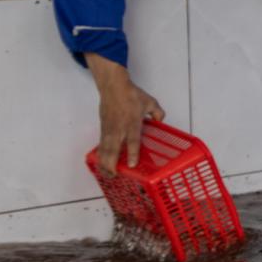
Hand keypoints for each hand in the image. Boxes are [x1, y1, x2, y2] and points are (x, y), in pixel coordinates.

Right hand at [86, 55, 164, 174]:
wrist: (113, 86)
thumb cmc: (131, 94)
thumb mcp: (150, 102)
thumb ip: (157, 113)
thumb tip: (160, 121)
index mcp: (132, 123)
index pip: (132, 141)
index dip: (132, 153)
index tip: (132, 164)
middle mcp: (119, 128)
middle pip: (114, 149)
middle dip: (113, 164)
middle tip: (115, 175)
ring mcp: (109, 129)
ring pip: (105, 149)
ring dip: (105, 162)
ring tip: (107, 174)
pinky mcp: (103, 127)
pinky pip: (101, 144)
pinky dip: (100, 154)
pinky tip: (101, 162)